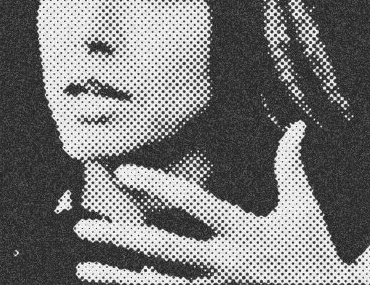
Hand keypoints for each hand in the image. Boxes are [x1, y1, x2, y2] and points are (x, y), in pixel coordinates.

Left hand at [74, 121, 369, 283]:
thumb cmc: (313, 254)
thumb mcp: (304, 210)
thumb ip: (290, 168)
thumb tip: (297, 127)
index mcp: (244, 231)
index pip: (193, 201)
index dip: (157, 183)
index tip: (123, 172)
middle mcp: (226, 263)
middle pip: (164, 249)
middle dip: (120, 238)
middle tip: (82, 229)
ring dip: (118, 278)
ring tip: (84, 268)